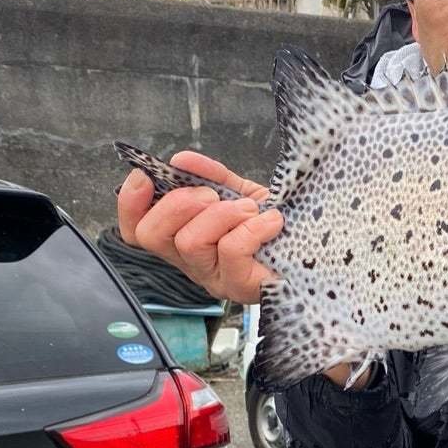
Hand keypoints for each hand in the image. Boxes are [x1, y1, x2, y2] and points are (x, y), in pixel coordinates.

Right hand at [117, 149, 282, 304]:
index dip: (130, 203)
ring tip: (249, 210)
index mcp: (184, 239)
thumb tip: (181, 160)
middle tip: (212, 195)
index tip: (146, 176)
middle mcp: (192, 264)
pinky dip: (253, 227)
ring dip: (222, 214)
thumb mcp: (238, 194)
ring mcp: (214, 279)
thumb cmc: (273, 225)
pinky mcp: (240, 287)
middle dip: (178, 203)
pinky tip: (272, 222)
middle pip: (152, 236)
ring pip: (190, 241)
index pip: (136, 231)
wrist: (317, 247)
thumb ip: (211, 177)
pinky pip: (230, 249)